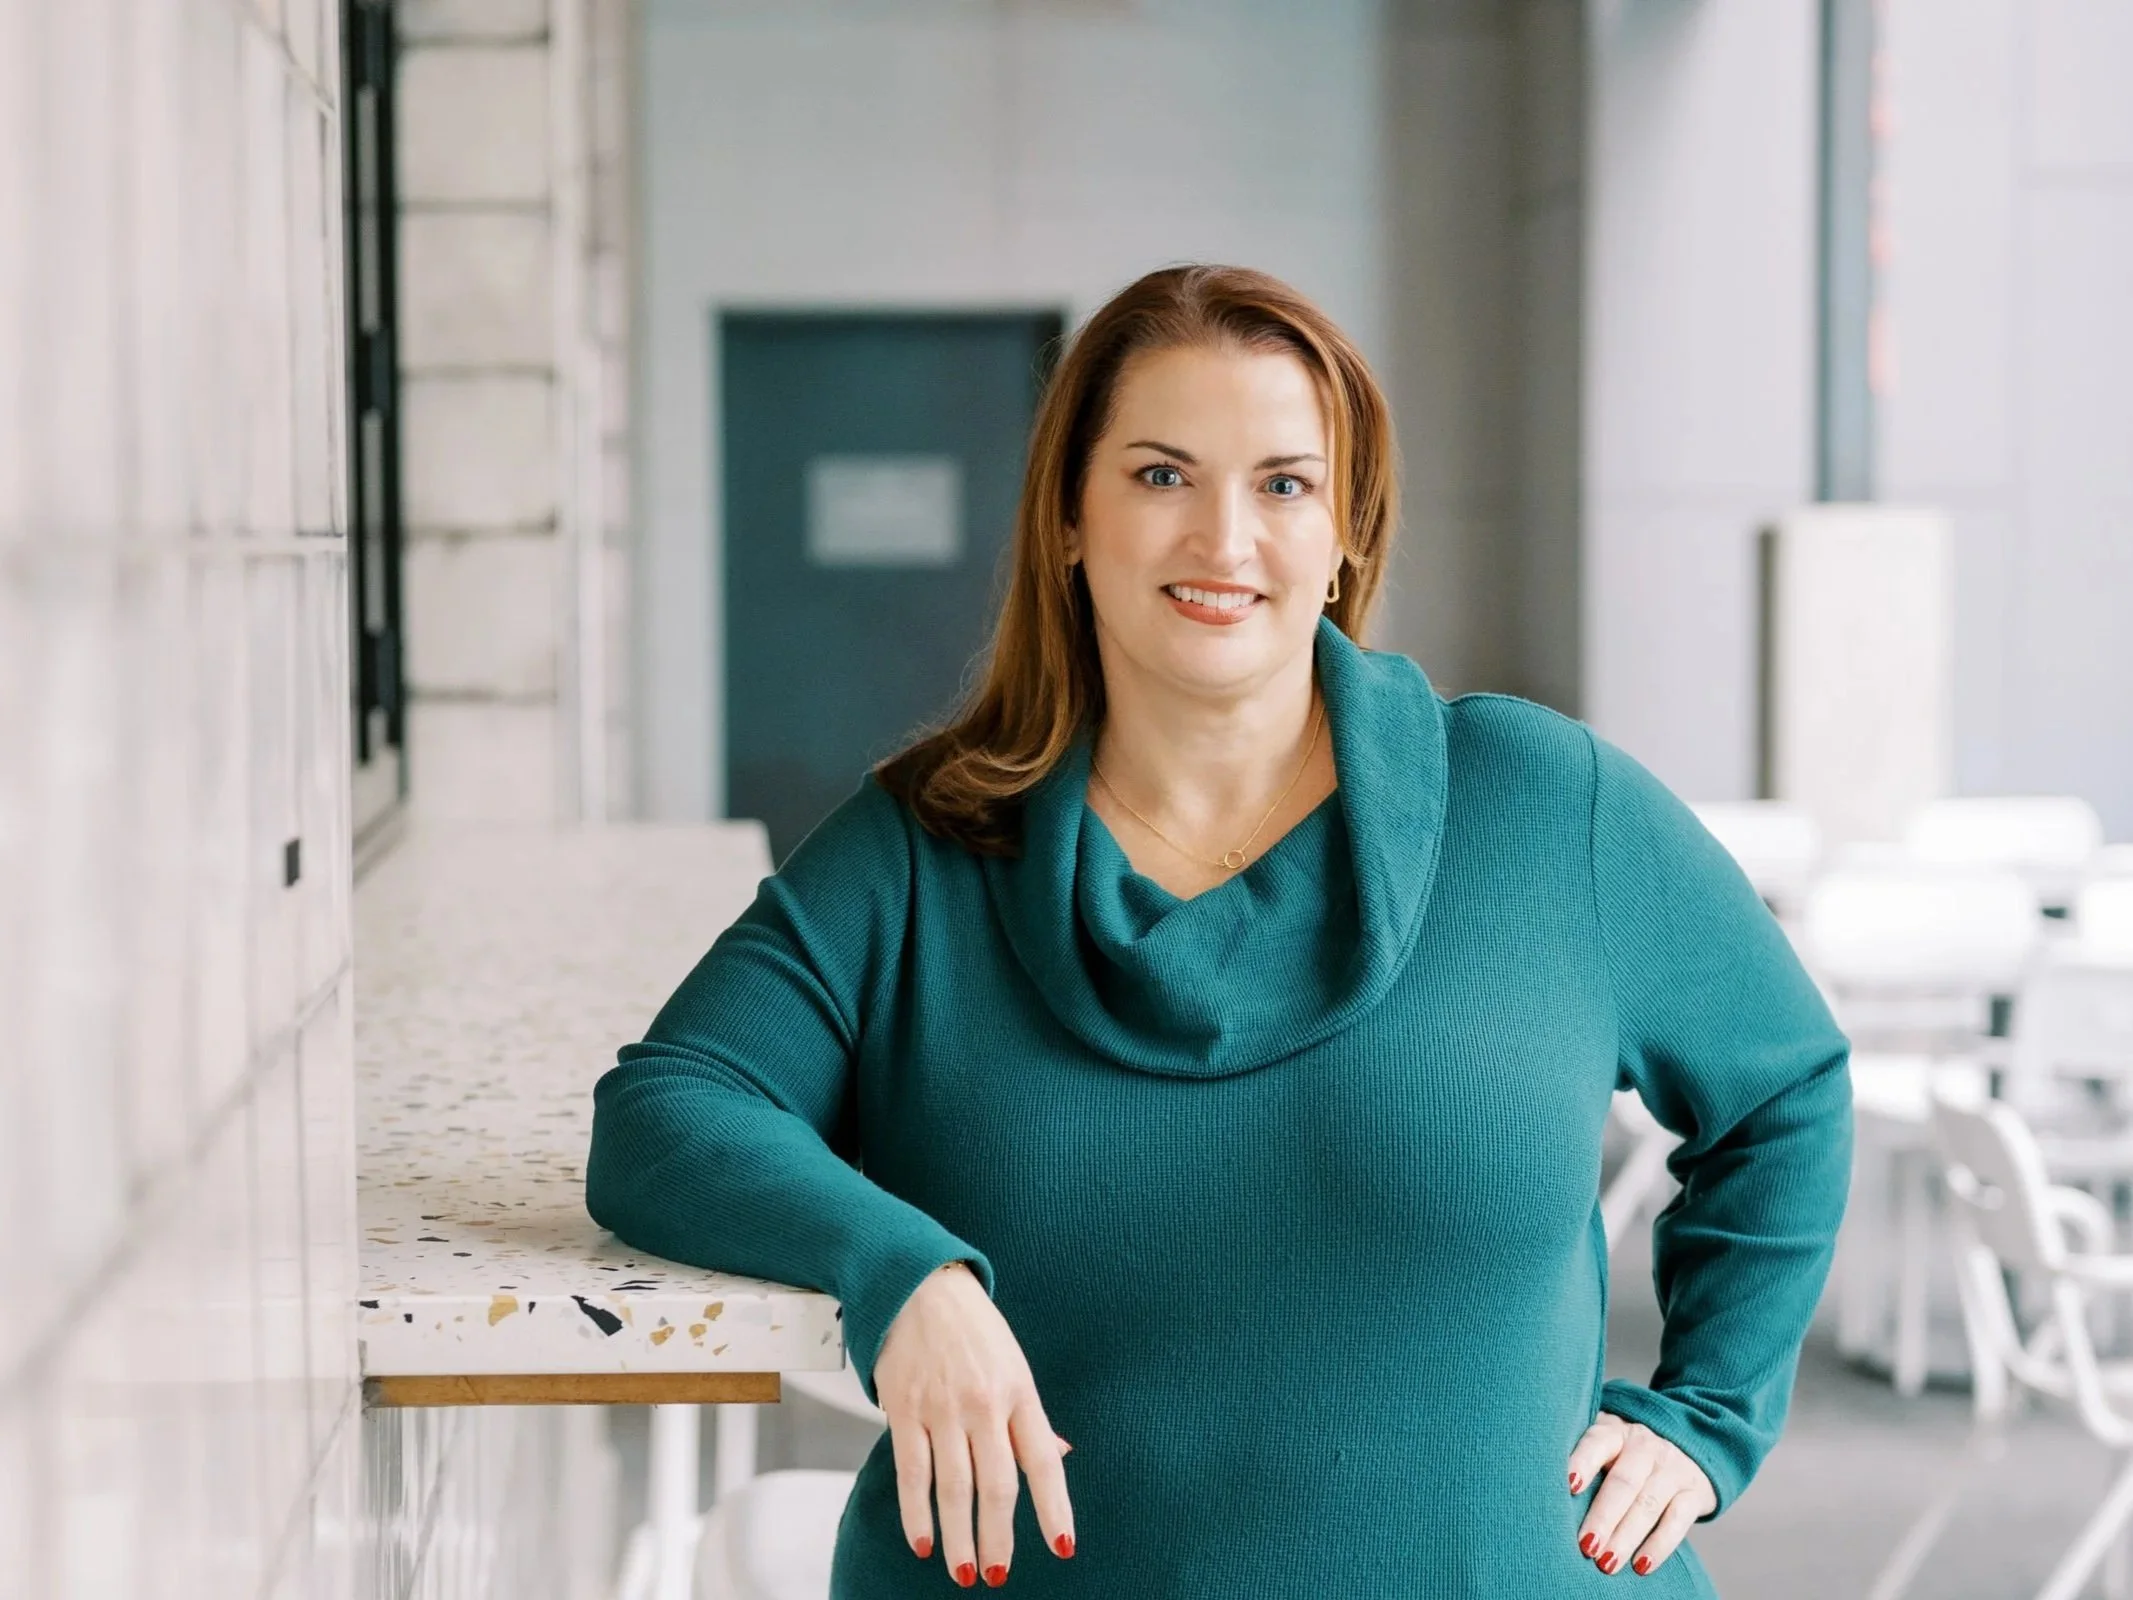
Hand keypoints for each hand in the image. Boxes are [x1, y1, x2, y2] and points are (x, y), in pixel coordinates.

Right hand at [872, 1262, 1075, 1586]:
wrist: (917, 1283)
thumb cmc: (972, 1327)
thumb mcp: (1015, 1364)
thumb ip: (1031, 1418)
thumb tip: (1059, 1458)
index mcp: (1019, 1391)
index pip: (1042, 1461)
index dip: (1055, 1508)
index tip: (1062, 1547)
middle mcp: (983, 1403)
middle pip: (995, 1485)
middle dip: (998, 1537)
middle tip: (997, 1575)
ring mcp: (941, 1408)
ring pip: (952, 1488)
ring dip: (959, 1537)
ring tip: (965, 1572)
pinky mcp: (904, 1409)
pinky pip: (911, 1472)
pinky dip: (916, 1513)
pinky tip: (924, 1541)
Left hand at [1567, 1413, 1716, 1577]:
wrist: (1684, 1446)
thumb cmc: (1623, 1455)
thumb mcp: (1604, 1445)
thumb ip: (1580, 1460)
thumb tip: (1539, 1490)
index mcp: (1614, 1432)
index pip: (1596, 1443)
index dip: (1583, 1463)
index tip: (1569, 1486)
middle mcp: (1644, 1446)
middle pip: (1623, 1482)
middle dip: (1603, 1517)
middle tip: (1585, 1546)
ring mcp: (1672, 1468)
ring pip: (1648, 1504)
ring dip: (1626, 1537)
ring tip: (1606, 1563)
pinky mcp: (1694, 1492)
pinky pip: (1678, 1521)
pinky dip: (1660, 1546)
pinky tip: (1641, 1566)